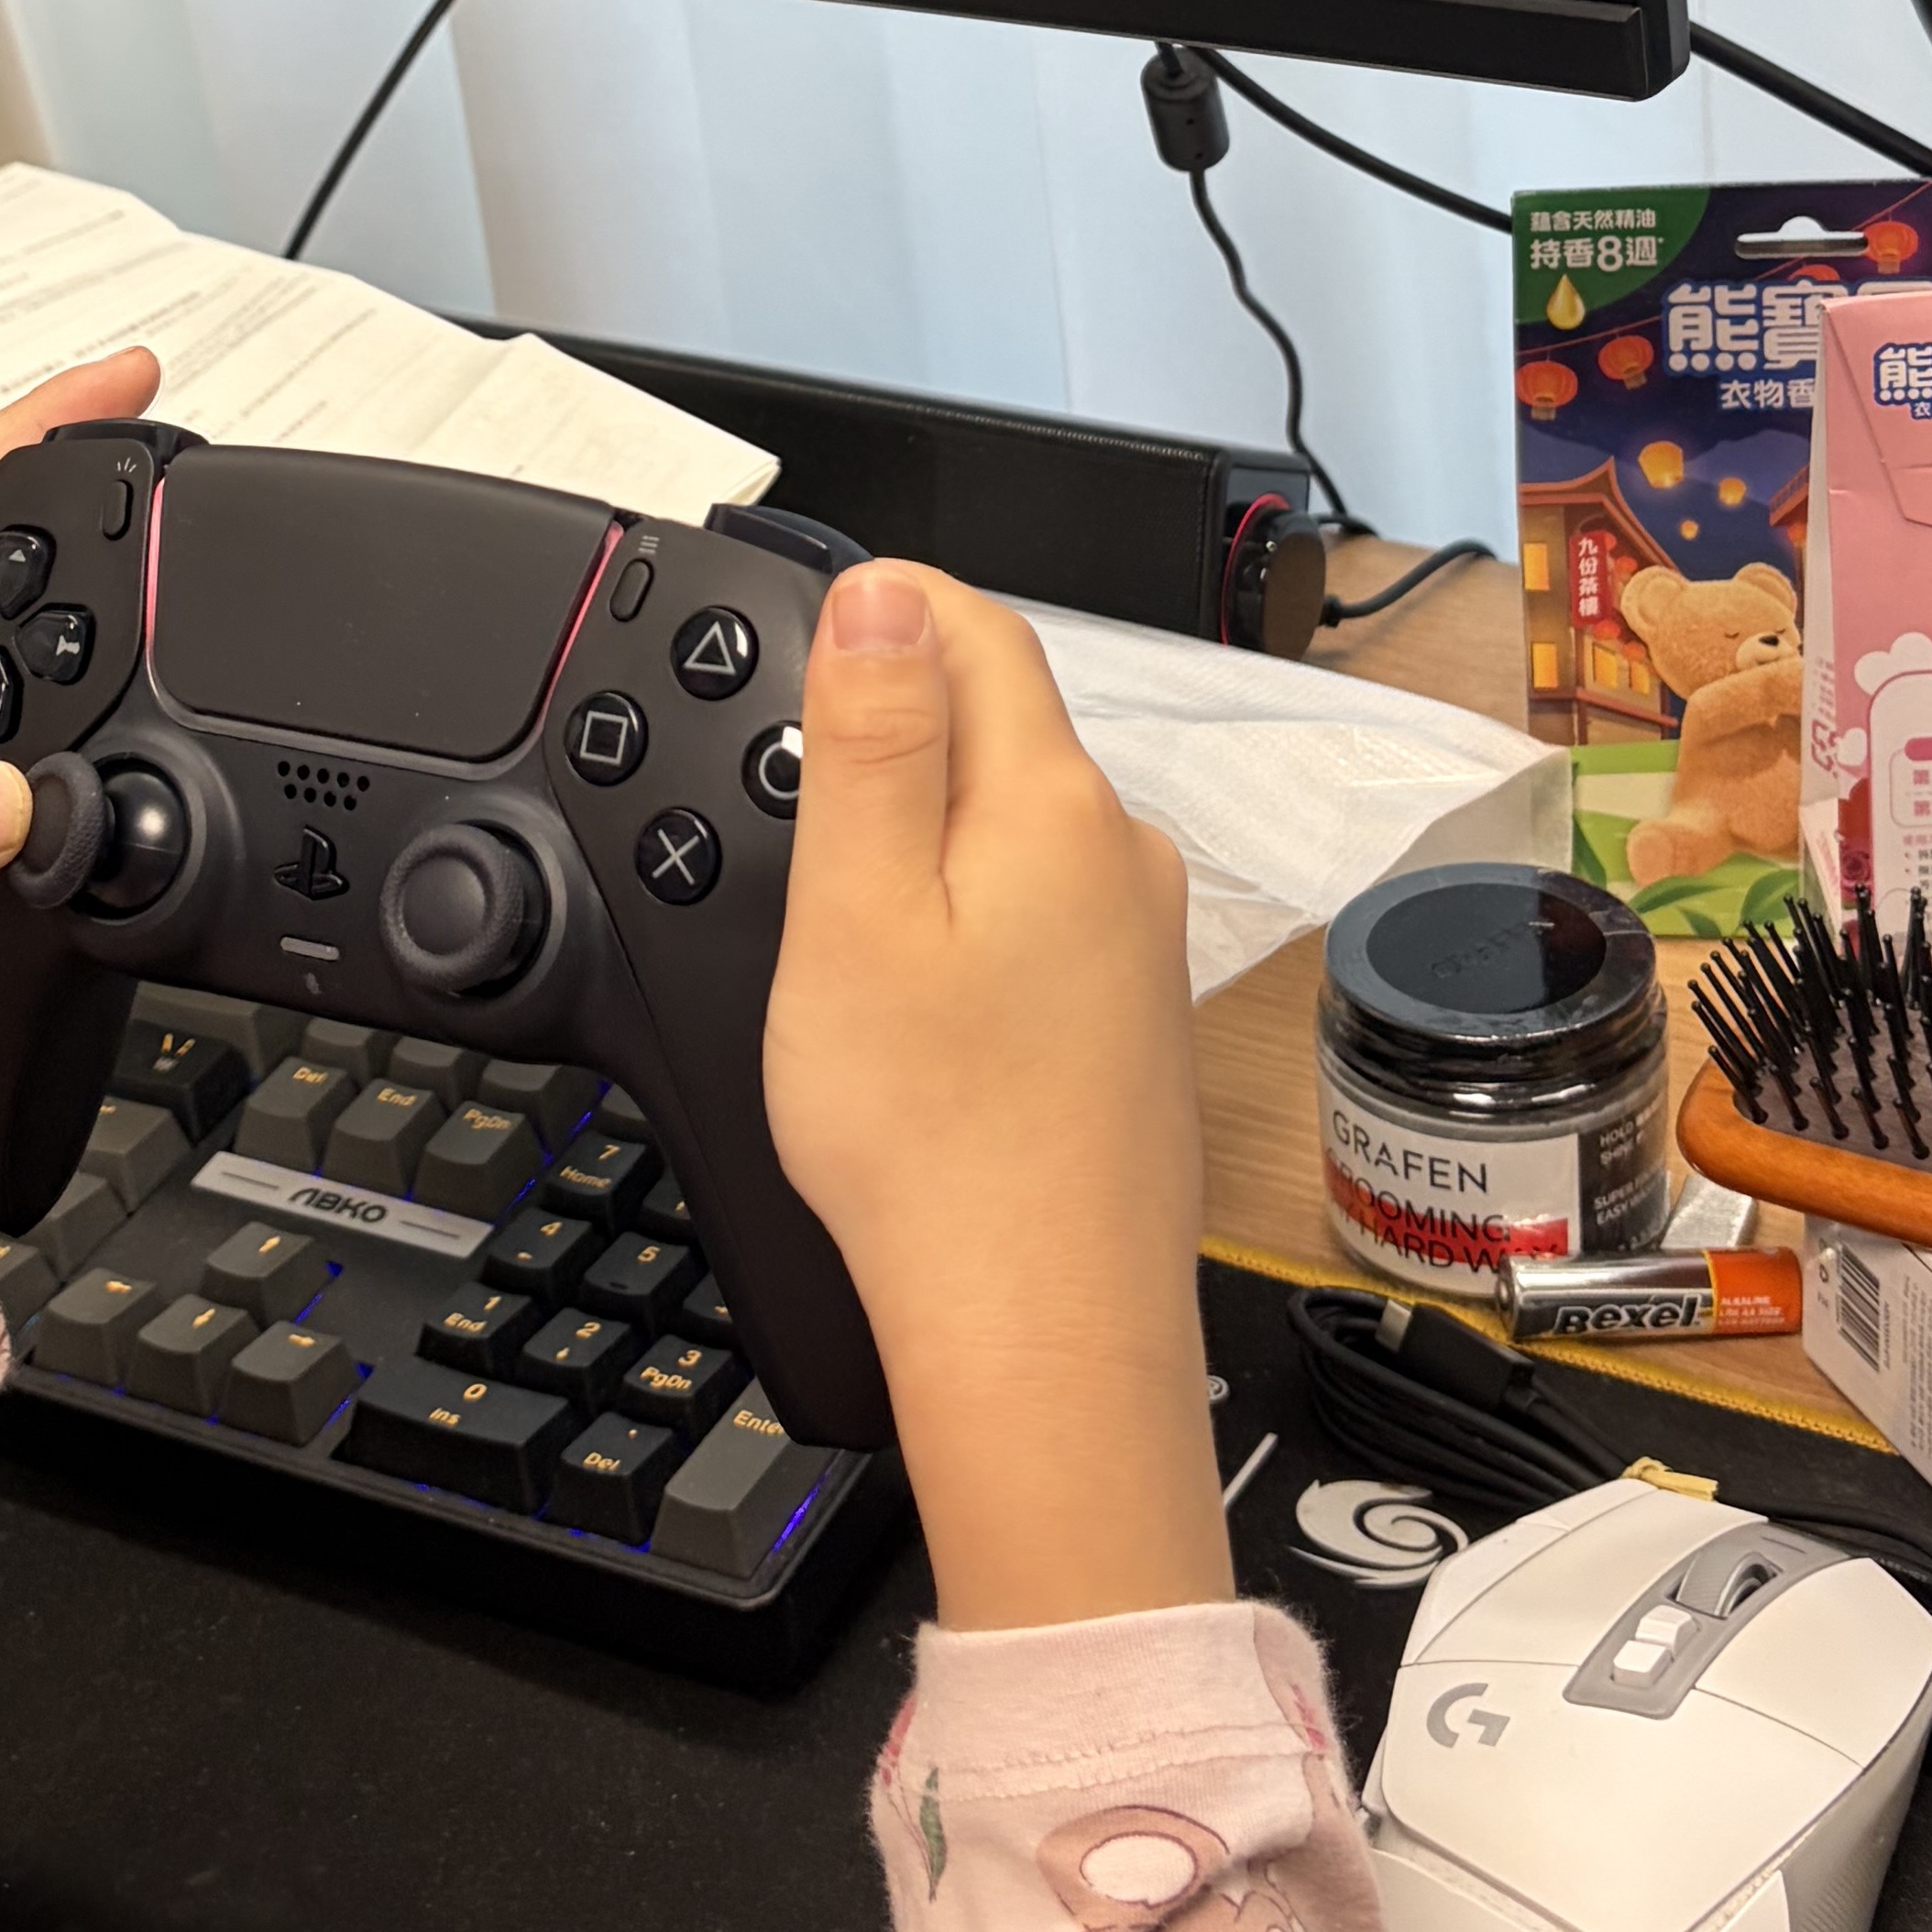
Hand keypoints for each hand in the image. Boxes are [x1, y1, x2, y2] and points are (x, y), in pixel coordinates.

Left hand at [0, 353, 157, 1306]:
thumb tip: (1, 797)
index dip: (37, 429)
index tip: (125, 378)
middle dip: (86, 500)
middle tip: (184, 459)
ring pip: (19, 675)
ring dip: (97, 629)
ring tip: (186, 583)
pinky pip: (35, 782)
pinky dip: (96, 755)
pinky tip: (140, 758)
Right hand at [765, 563, 1227, 1630]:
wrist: (1043, 1340)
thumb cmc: (937, 1148)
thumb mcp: (855, 913)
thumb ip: (871, 736)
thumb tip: (882, 590)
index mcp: (1056, 805)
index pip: (978, 627)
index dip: (882, 605)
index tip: (801, 627)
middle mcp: (1124, 857)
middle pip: (1004, 724)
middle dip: (900, 726)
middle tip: (790, 787)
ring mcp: (1141, 944)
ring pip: (1021, 827)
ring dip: (936, 829)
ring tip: (838, 905)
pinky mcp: (1134, 1023)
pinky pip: (1044, 918)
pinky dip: (973, 921)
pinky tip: (918, 999)